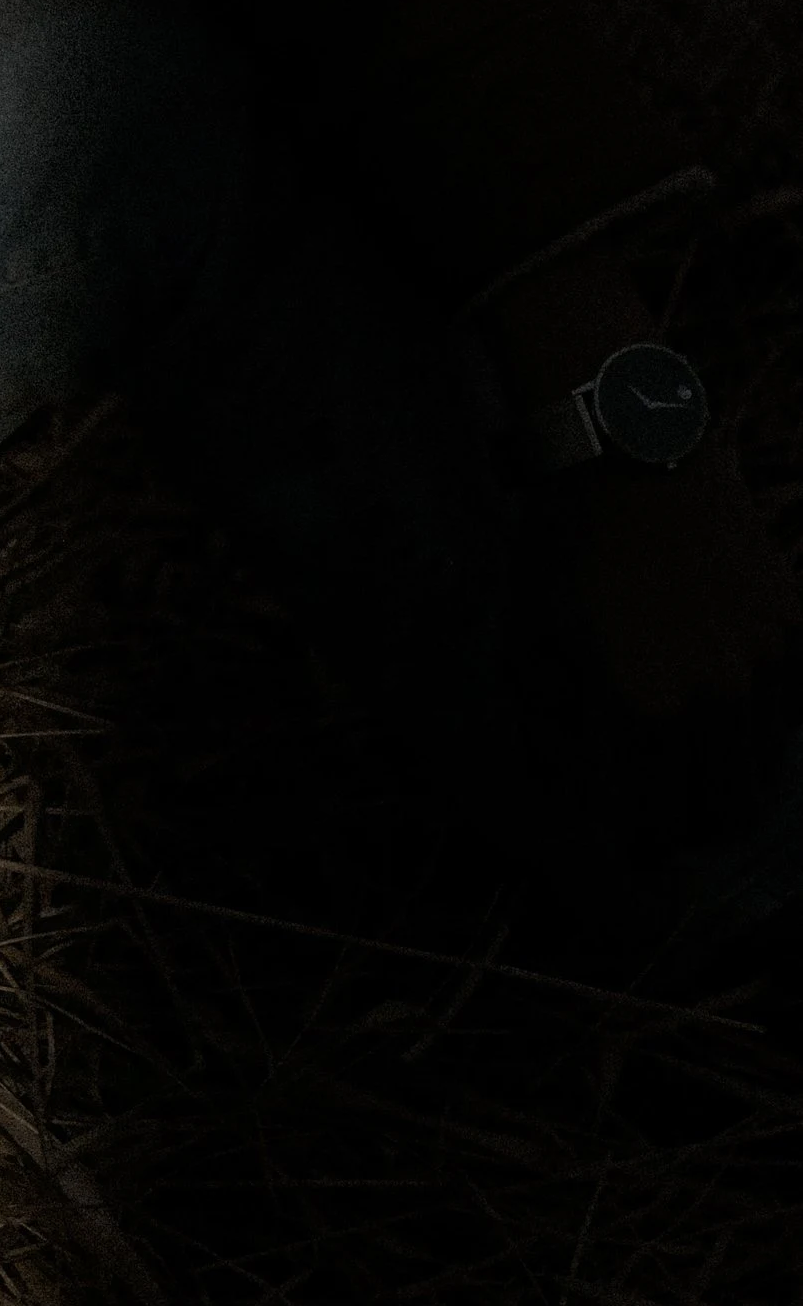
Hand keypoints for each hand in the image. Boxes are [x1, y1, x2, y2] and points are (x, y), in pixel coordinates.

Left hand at [481, 249, 800, 855]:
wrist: (631, 458)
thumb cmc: (564, 554)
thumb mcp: (530, 646)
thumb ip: (550, 736)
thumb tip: (569, 804)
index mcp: (633, 706)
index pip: (632, 823)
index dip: (612, 847)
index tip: (602, 846)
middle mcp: (708, 696)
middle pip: (705, 818)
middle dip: (670, 832)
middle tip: (645, 819)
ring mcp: (762, 667)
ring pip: (756, 784)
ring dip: (718, 797)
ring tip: (683, 782)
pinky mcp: (794, 635)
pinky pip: (785, 725)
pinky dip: (754, 741)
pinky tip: (716, 722)